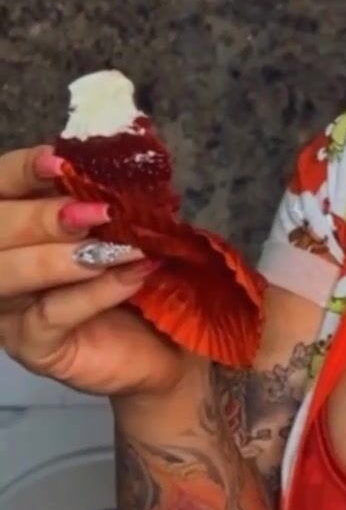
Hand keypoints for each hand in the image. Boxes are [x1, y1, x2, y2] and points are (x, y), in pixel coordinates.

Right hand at [0, 142, 188, 398]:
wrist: (165, 345)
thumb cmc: (133, 277)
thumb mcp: (117, 230)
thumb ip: (98, 200)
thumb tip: (107, 163)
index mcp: (13, 228)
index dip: (22, 171)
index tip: (61, 162)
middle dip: (39, 217)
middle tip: (97, 211)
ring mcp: (9, 310)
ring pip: (8, 274)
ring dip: (60, 255)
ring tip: (113, 246)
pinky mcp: (33, 347)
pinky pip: (52, 315)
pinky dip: (95, 291)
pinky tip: (134, 276)